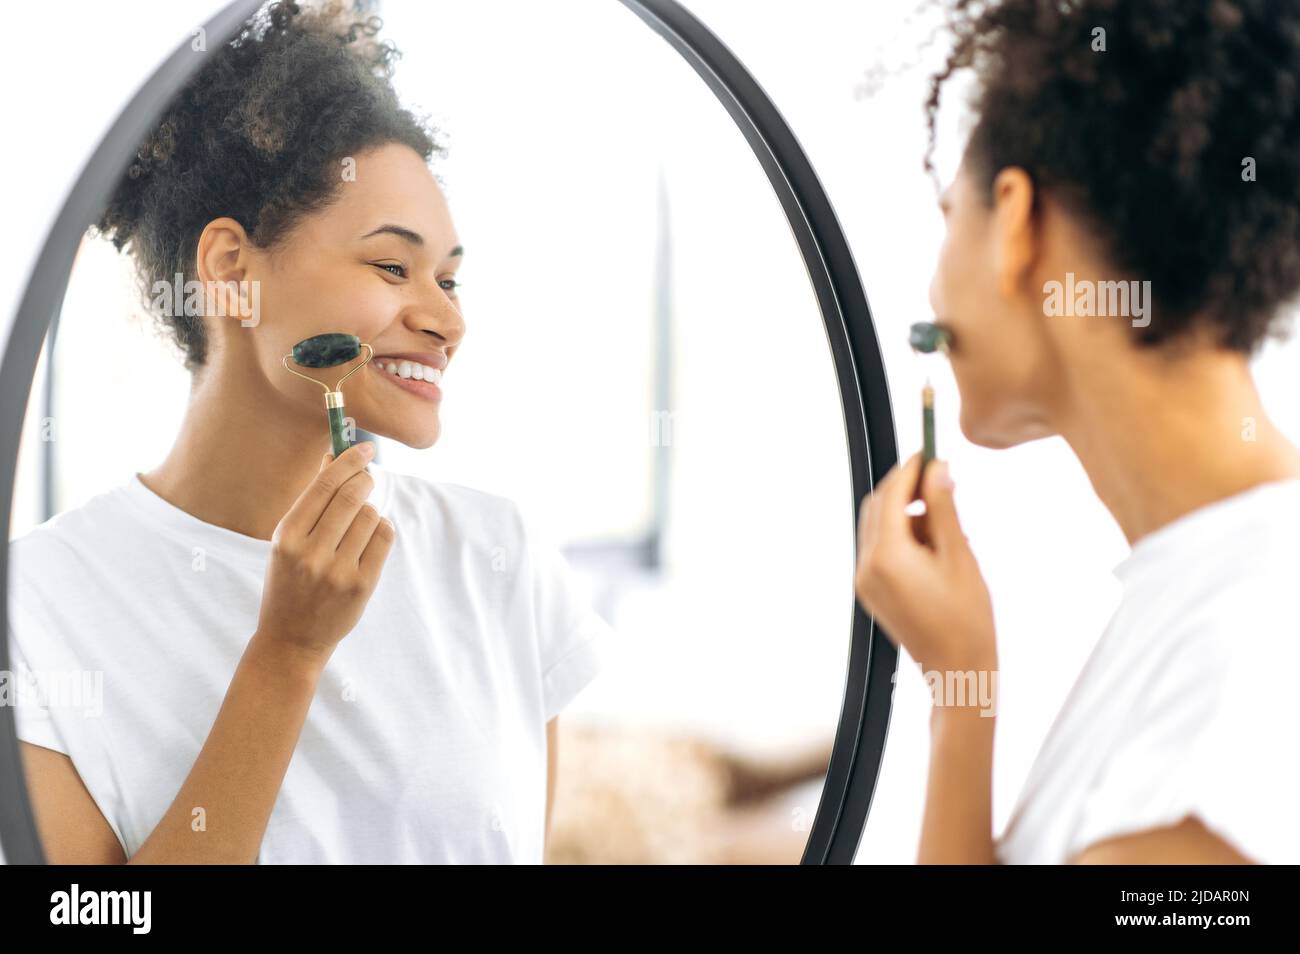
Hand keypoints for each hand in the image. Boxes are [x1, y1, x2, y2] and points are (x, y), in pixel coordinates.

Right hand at [254, 441, 395, 664]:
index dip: (348, 460)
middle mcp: (310, 553)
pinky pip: (383, 537)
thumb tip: (336, 458)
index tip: (364, 447)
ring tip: (357, 524)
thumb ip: (312, 502)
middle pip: (351, 496)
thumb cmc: (290, 581)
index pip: (324, 485)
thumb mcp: (287, 541)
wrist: (291, 638)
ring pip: (369, 516)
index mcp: (286, 536)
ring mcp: (337, 571)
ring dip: (369, 510)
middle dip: (364, 478)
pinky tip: (368, 539)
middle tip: (368, 475)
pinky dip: (380, 529)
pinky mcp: (361, 585)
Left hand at [854, 453, 995, 677]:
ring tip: (946, 520)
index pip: (890, 495)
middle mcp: (867, 567)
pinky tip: (934, 543)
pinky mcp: (871, 592)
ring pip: (877, 527)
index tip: (930, 452)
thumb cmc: (967, 620)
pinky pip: (880, 550)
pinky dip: (901, 536)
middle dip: (906, 489)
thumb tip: (937, 469)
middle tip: (941, 480)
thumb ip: (944, 509)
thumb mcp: (960, 555)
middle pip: (877, 508)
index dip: (910, 469)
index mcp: (887, 557)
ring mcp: (865, 582)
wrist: (957, 670)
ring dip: (905, 513)